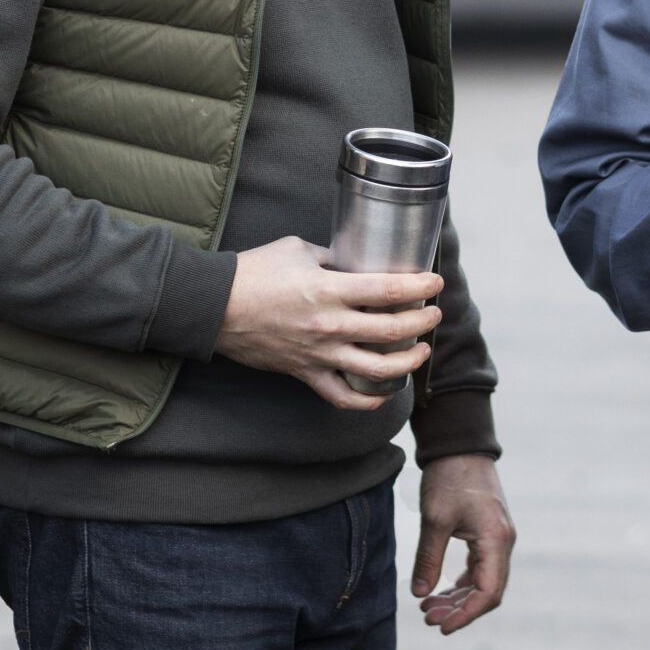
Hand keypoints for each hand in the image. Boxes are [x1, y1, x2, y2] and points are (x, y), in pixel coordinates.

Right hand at [214, 236, 442, 410]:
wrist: (214, 307)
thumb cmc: (253, 273)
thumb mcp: (299, 250)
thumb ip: (333, 258)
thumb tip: (356, 261)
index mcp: (329, 290)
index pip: (389, 292)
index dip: (420, 287)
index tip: (435, 282)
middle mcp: (329, 326)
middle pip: (392, 331)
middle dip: (423, 322)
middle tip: (434, 313)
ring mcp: (318, 354)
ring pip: (376, 369)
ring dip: (408, 362)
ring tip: (421, 350)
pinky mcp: (305, 373)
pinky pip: (342, 396)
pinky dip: (368, 399)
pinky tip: (385, 391)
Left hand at [412, 453, 513, 634]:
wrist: (460, 446)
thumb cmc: (450, 477)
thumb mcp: (434, 518)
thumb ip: (428, 558)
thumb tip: (420, 595)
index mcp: (496, 539)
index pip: (488, 592)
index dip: (466, 615)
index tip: (441, 627)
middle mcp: (503, 542)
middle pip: (488, 592)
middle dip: (459, 610)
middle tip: (427, 618)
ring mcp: (498, 539)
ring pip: (484, 583)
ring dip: (458, 599)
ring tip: (427, 608)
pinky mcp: (488, 535)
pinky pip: (479, 570)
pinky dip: (460, 585)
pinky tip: (439, 591)